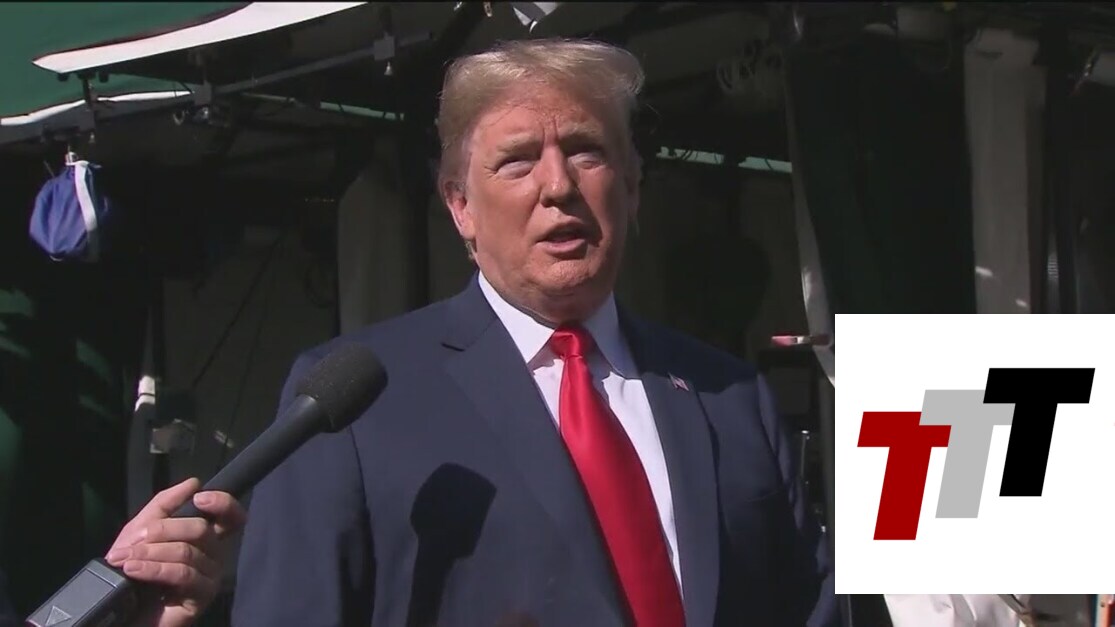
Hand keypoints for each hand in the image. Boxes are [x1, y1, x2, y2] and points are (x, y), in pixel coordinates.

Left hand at [104, 478, 245, 626]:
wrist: (121, 612)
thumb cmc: (133, 572)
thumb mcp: (140, 531)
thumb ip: (164, 504)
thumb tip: (193, 482)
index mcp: (204, 537)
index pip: (231, 516)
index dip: (223, 503)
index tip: (200, 498)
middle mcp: (214, 555)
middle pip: (201, 529)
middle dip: (162, 531)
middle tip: (133, 541)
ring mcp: (210, 577)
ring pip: (187, 551)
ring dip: (150, 552)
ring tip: (124, 560)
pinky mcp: (201, 597)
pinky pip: (182, 574)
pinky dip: (154, 569)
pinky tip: (134, 570)